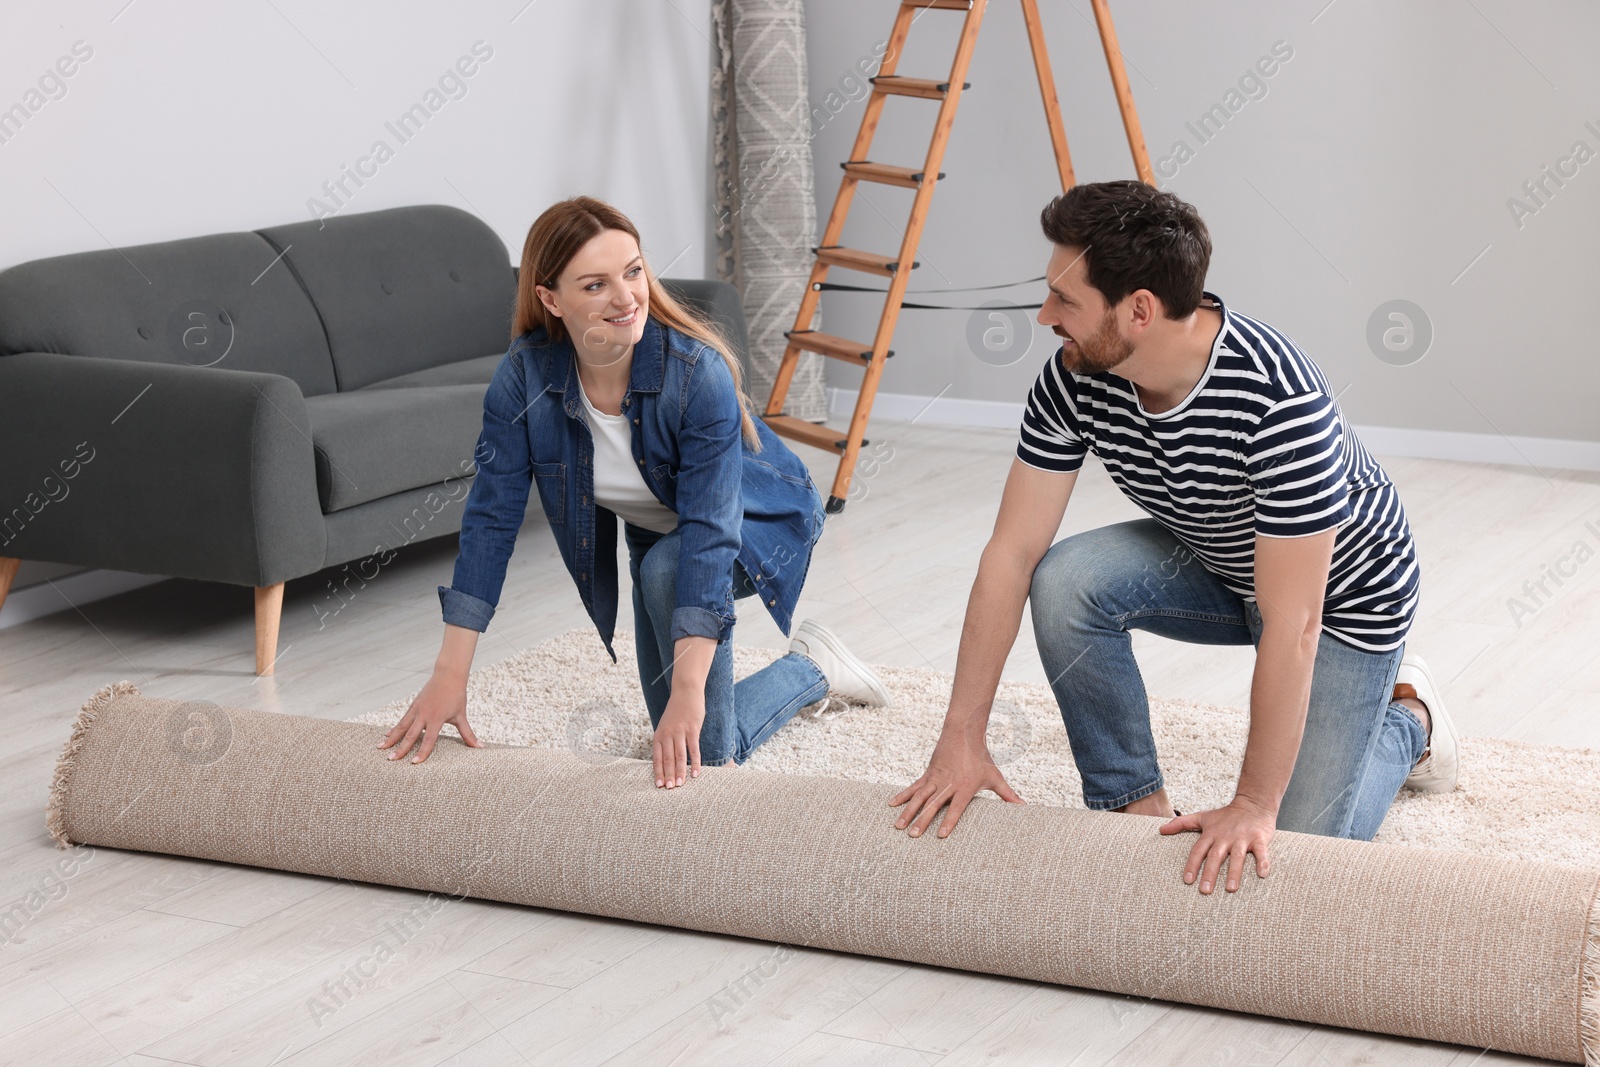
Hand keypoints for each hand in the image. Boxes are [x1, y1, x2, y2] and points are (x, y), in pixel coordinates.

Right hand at [377, 670, 481, 763]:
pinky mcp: (413, 705)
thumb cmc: (456, 696)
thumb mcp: (461, 716)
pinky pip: (402, 720)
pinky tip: (387, 735)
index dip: (422, 752)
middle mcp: (424, 714)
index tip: (414, 763)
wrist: (448, 675)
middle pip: (410, 735)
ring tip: (380, 748)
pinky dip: (394, 728)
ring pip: (401, 726)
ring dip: (391, 738)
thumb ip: (468, 734)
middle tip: (391, 760)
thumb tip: (480, 747)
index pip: (429, 739)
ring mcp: (417, 709)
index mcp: (436, 719)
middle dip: (400, 748)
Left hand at [653, 691, 704, 788]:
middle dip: (668, 776)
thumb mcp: (666, 725)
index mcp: (659, 735)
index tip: (659, 785)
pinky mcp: (692, 729)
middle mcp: (667, 734)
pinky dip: (695, 763)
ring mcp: (680, 732)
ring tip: (680, 785)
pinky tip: (695, 773)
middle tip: (670, 790)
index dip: (658, 772)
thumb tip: (666, 760)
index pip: (657, 758)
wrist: (686, 692)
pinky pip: (694, 749)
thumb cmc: (677, 711)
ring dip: (680, 772)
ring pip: (679, 756)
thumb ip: (665, 741)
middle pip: (667, 759)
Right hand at [890, 737, 1023, 837]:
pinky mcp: (927, 774)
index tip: (940, 836)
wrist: (963, 733)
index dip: (949, 821)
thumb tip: (1025, 807)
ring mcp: (935, 779)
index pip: (956, 808)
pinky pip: (913, 787)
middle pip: (933, 805)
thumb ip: (1008, 795)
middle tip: (913, 836)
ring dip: (908, 812)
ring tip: (898, 827)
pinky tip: (891, 805)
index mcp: (964, 787)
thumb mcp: (995, 777)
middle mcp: (947, 784)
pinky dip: (902, 796)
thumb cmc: (982, 758)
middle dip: (922, 821)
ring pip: (919, 797)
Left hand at [1158, 798, 1275, 892]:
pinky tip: (1262, 874)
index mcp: (1211, 834)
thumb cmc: (1226, 815)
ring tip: (1230, 889)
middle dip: (1209, 873)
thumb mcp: (1203, 817)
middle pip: (1215, 856)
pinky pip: (1261, 852)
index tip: (1187, 881)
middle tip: (1205, 891)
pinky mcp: (1259, 839)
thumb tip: (1161, 830)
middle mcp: (1225, 837)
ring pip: (1237, 857)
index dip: (1192, 865)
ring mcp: (1242, 838)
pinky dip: (1263, 862)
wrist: (1253, 804)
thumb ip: (1181, 823)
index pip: (1198, 850)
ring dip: (1234, 873)